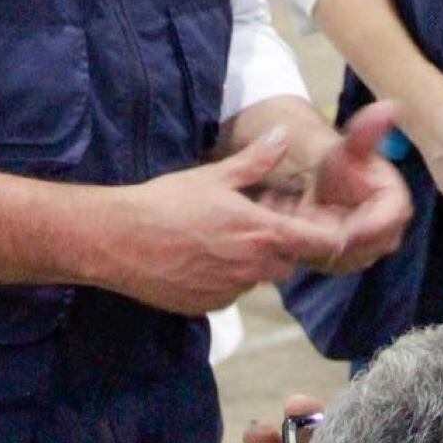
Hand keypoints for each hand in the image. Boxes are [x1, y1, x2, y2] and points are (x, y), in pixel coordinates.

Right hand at [93, 129, 351, 315]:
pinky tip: (200, 257)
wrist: (118, 240)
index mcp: (263, 235)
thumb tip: (283, 134)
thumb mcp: (216, 175)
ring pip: (257, 278)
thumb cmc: (167, 202)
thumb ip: (257, 159)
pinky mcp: (206, 307)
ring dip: (252, 262)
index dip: (324, 236)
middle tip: (258, 222)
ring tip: (221, 236)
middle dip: (282, 246)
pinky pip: (229, 293)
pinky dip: (224, 278)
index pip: (321, 246)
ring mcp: (229, 293)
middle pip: (289, 263)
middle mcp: (253, 270)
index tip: (313, 226)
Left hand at [263, 102, 412, 275]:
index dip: (365, 231)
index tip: (342, 231)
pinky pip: (319, 261)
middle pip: (359, 249)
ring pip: (336, 258)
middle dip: (329, 240)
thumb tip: (391, 106)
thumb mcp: (350, 147)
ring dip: (310, 245)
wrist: (325, 182)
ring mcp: (361, 253)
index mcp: (395, 208)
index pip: (386, 226)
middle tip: (299, 227)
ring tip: (287, 225)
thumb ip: (367, 132)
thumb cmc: (341, 163)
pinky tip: (281, 233)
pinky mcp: (338, 261)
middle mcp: (383, 237)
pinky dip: (300, 250)